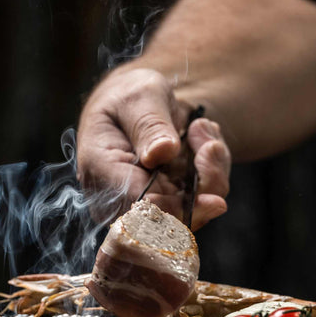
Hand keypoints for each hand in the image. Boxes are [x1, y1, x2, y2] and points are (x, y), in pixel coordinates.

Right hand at [76, 67, 230, 230]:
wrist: (135, 105)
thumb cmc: (131, 97)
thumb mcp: (140, 96)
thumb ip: (149, 123)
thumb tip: (161, 153)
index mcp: (100, 171)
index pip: (138, 210)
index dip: (177, 210)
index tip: (215, 201)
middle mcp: (117, 199)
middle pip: (168, 220)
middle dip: (203, 183)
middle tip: (211, 143)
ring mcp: (143, 205)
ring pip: (192, 212)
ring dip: (211, 172)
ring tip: (203, 130)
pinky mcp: (166, 205)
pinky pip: (201, 201)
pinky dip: (212, 171)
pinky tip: (204, 141)